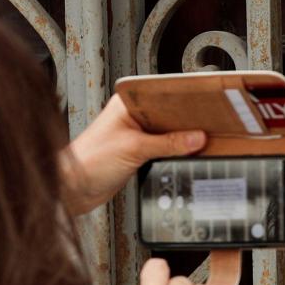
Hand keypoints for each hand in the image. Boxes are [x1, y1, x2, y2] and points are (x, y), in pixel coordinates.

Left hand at [63, 94, 205, 214]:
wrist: (74, 188)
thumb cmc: (88, 161)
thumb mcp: (134, 148)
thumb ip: (169, 144)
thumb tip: (196, 138)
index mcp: (127, 102)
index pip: (163, 95)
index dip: (184, 101)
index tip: (206, 107)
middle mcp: (132, 115)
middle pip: (168, 114)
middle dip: (187, 121)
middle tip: (210, 124)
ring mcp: (136, 134)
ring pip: (167, 132)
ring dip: (181, 139)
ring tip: (202, 139)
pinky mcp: (138, 152)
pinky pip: (163, 148)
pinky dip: (175, 152)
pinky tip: (187, 153)